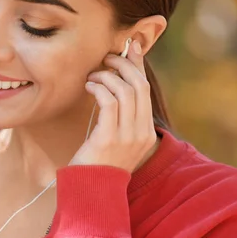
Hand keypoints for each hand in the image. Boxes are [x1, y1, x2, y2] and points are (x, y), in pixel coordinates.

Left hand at [69, 40, 156, 171]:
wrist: (91, 191)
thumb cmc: (99, 162)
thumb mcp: (116, 138)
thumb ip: (121, 114)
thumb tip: (118, 83)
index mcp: (147, 133)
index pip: (146, 89)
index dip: (138, 65)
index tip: (131, 46)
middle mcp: (142, 134)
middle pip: (139, 86)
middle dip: (123, 65)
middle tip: (106, 58)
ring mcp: (127, 137)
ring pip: (125, 91)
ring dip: (107, 76)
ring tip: (92, 76)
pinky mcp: (109, 138)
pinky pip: (108, 102)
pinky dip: (98, 88)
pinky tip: (89, 86)